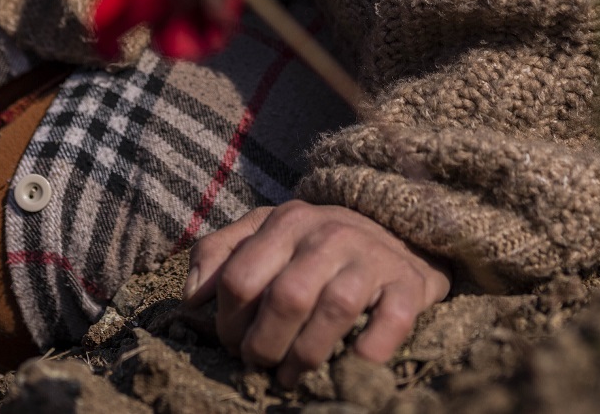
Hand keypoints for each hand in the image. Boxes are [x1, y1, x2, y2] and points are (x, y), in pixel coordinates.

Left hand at [186, 202, 449, 388]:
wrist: (398, 230)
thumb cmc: (317, 244)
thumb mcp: (265, 233)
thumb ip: (219, 253)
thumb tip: (191, 299)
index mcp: (287, 222)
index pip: (240, 278)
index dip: (228, 323)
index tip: (234, 344)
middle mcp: (329, 234)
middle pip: (285, 297)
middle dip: (264, 346)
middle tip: (260, 365)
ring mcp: (371, 258)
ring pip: (334, 309)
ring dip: (306, 356)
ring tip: (292, 377)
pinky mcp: (408, 285)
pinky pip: (391, 322)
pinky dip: (369, 351)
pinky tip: (350, 365)